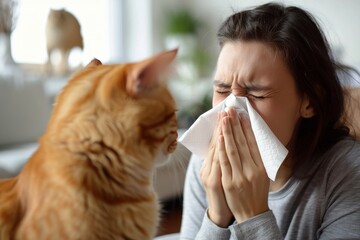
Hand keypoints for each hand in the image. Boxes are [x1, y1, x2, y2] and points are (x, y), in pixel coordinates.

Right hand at [200, 112, 232, 226]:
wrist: (221, 214)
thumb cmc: (225, 194)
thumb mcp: (222, 176)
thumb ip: (224, 162)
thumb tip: (230, 146)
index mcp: (209, 165)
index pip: (216, 143)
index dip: (220, 128)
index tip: (225, 113)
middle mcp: (207, 168)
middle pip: (215, 143)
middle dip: (221, 126)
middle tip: (226, 110)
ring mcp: (209, 174)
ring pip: (215, 150)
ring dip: (221, 133)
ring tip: (225, 118)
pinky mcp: (214, 181)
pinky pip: (218, 162)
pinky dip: (220, 149)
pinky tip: (223, 137)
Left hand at [219, 108, 269, 222]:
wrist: (252, 214)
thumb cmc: (257, 193)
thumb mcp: (262, 175)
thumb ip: (257, 159)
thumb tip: (252, 140)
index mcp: (261, 167)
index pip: (253, 143)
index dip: (247, 128)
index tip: (242, 114)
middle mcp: (252, 170)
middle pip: (242, 143)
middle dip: (235, 125)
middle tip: (230, 110)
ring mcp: (240, 176)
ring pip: (233, 150)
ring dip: (228, 132)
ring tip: (224, 118)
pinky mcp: (229, 182)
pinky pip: (224, 162)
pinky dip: (222, 148)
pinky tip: (220, 137)